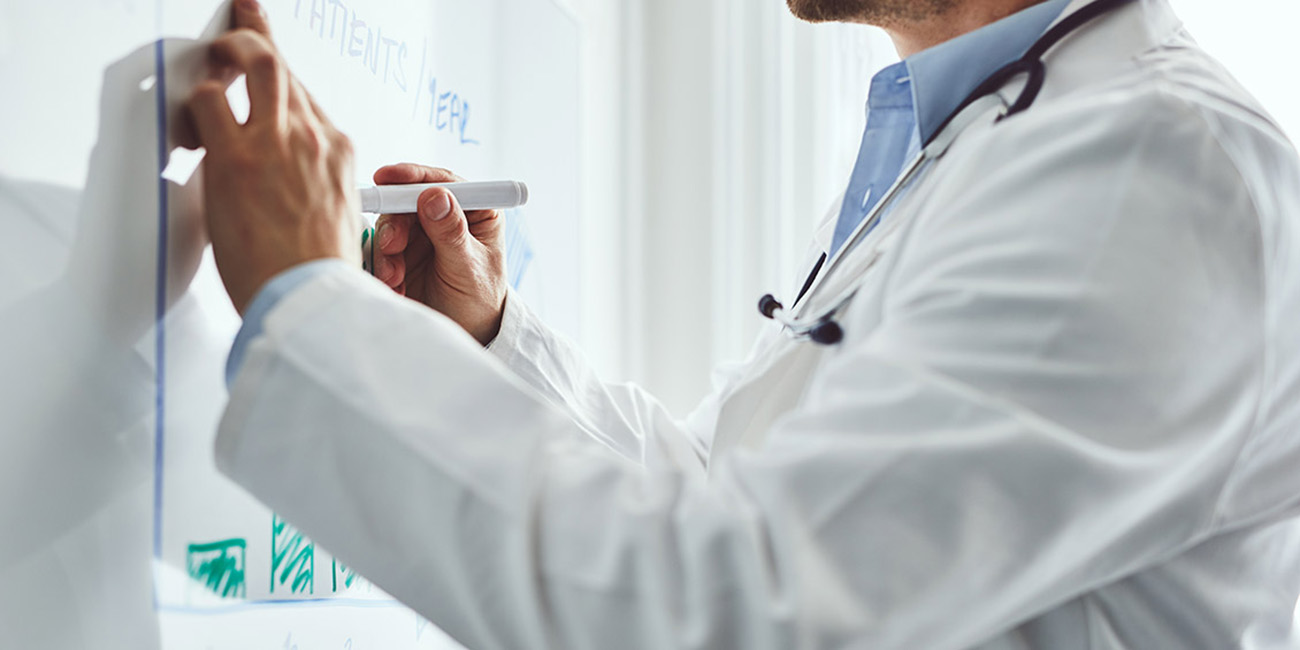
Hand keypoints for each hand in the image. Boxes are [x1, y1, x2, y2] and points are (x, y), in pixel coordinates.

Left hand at [186, 0, 359, 313]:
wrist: (313, 300)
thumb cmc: (320, 273)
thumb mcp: (336, 217)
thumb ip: (312, 183)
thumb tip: (284, 180)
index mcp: (337, 153)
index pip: (304, 94)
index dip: (280, 70)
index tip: (269, 50)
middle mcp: (312, 137)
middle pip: (280, 63)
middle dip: (253, 32)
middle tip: (234, 20)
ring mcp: (276, 142)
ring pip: (251, 62)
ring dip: (223, 53)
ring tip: (204, 61)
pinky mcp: (238, 158)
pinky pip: (209, 102)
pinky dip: (193, 102)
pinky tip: (186, 116)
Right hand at [371, 164, 506, 344]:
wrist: (466, 332)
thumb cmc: (479, 300)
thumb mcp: (468, 268)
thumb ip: (451, 234)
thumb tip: (435, 196)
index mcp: (476, 211)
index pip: (444, 182)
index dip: (414, 176)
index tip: (389, 178)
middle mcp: (447, 216)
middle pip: (409, 201)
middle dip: (395, 222)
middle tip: (391, 247)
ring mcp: (423, 233)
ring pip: (391, 223)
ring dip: (387, 249)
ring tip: (394, 276)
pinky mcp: (402, 252)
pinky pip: (381, 248)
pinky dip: (382, 264)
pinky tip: (394, 283)